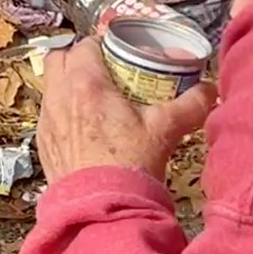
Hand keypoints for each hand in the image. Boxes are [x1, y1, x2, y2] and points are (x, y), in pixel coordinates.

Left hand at [36, 0, 252, 183]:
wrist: (102, 208)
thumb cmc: (131, 163)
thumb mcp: (166, 129)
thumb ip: (192, 104)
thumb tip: (210, 90)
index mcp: (85, 84)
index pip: (85, 45)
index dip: (102, 45)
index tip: (118, 53)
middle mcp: (58, 97)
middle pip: (59, 58)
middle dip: (78, 58)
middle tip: (104, 70)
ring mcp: (46, 120)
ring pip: (50, 86)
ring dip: (68, 83)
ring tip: (95, 97)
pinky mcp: (42, 142)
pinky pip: (48, 113)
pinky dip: (62, 110)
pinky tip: (84, 126)